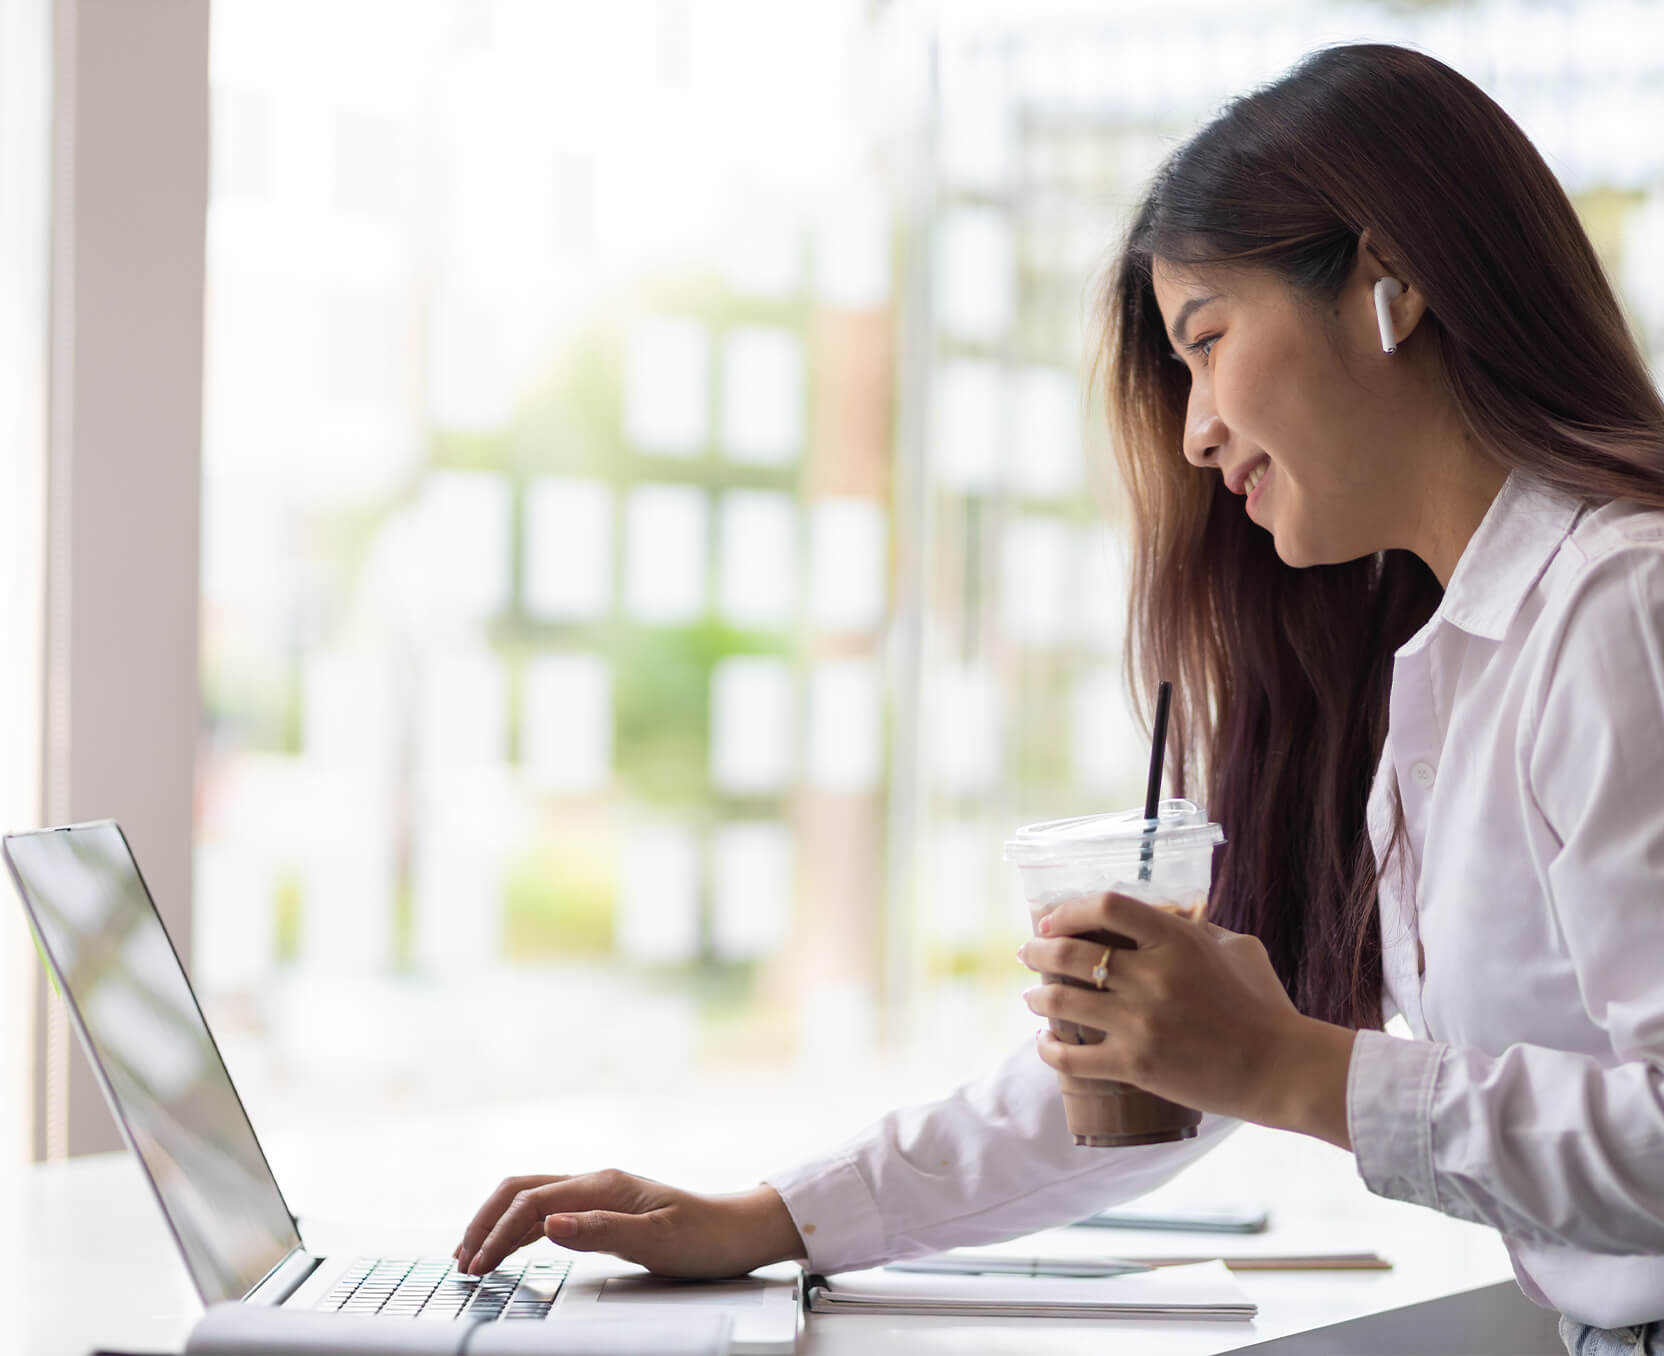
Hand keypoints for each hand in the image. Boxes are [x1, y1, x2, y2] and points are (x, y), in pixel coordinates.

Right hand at [454, 1170, 804, 1278]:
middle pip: (522, 1189)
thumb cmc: (706, 1236)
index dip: (499, 1233)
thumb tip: (551, 1223)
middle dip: (485, 1221)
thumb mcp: (658, 1240)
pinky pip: (549, 1210)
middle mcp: (597, 1182)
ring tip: (473, 1254)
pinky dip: (520, 1227)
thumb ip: (602, 1231)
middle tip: (462, 1260)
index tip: (478, 1266)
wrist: (739, 1230)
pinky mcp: (604, 1209)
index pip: (533, 1202)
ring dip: (498, 1222)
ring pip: (532, 1197)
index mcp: (605, 1185)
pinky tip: (510, 1245)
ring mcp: (600, 1193)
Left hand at [1017, 892, 1355, 1146]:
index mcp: (1176, 939)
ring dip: (1037, 997)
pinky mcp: (1136, 1065)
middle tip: (1027, 954)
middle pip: (1070, 953)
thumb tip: (1165, 915)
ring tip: (1031, 997)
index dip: (1068, 910)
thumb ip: (1196, 928)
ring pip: (1062, 1001)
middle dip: (1037, 951)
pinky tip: (1045, 1044)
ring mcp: (1140, 1022)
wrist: (1282, 1069)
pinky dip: (1050, 1049)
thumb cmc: (1264, 1006)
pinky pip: (1073, 1056)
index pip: (1105, 906)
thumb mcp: (1237, 948)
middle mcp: (1151, 976)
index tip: (1051, 921)